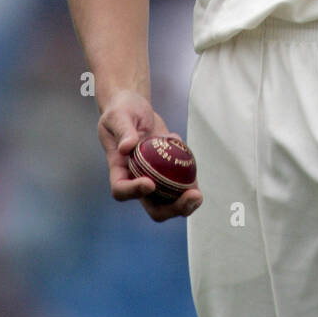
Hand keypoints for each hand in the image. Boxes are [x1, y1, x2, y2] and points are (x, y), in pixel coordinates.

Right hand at [97, 89, 202, 222]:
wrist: (136, 107)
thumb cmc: (123, 111)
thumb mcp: (118, 115)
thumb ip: (123, 130)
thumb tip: (127, 148)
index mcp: (119, 169)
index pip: (121, 190)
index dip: (134, 192)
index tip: (150, 183)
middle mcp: (137, 178)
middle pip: (153, 207)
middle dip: (172, 209)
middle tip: (191, 196)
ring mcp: (154, 177)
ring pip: (171, 201)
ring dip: (186, 202)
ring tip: (198, 194)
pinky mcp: (168, 171)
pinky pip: (182, 182)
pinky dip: (191, 177)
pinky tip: (189, 157)